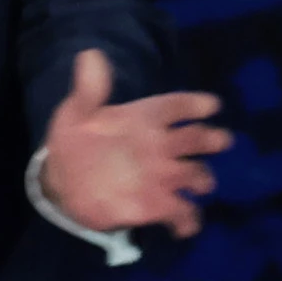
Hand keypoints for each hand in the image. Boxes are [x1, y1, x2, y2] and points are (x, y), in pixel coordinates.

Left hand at [36, 47, 229, 238]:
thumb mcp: (76, 112)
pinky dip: (189, 220)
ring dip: (202, 179)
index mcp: (145, 119)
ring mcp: (162, 177)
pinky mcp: (157, 205)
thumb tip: (90, 55)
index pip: (176, 106)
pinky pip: (183, 213)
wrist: (62, 180)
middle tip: (220, 140)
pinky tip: (184, 226)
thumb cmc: (73, 141)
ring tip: (199, 184)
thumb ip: (89, 88)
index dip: (194, 104)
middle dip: (210, 139)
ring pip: (196, 175)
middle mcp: (160, 146)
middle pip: (196, 139)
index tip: (211, 106)